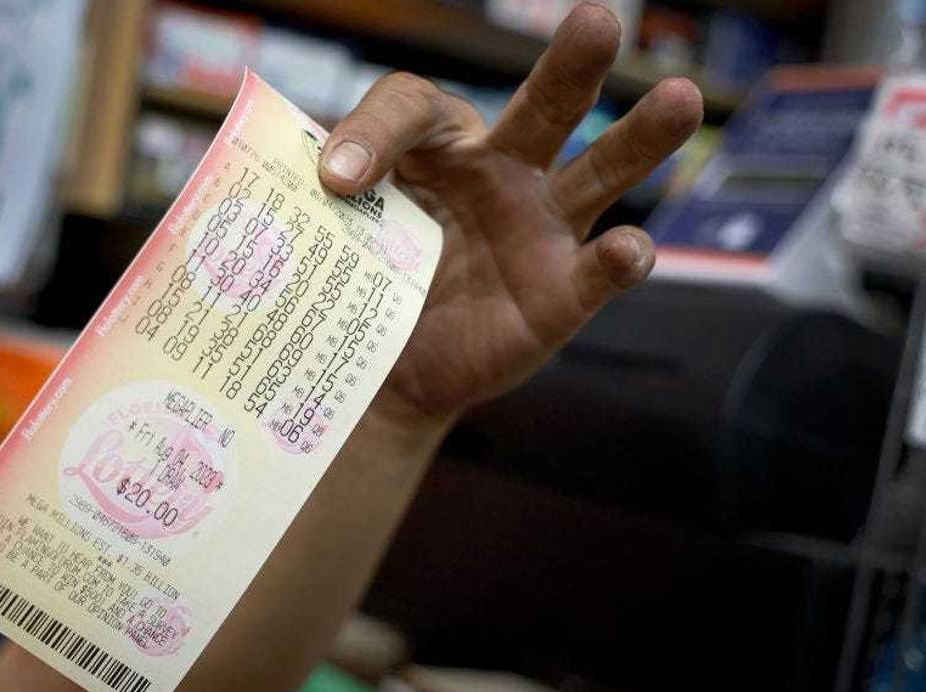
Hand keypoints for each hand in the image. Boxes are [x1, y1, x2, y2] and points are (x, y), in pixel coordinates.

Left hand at [319, 3, 701, 425]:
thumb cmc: (359, 278)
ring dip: (640, 138)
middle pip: (542, 107)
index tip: (335, 181)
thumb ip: (311, 197)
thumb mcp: (327, 231)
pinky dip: (619, 260)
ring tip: (680, 99)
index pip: (412, 108)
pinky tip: (628, 250)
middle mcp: (501, 169)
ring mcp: (540, 227)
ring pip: (600, 171)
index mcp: (436, 143)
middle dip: (572, 66)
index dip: (375, 134)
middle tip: (597, 20)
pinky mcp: (562, 291)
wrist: (380, 367)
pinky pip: (598, 271)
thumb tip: (301, 176)